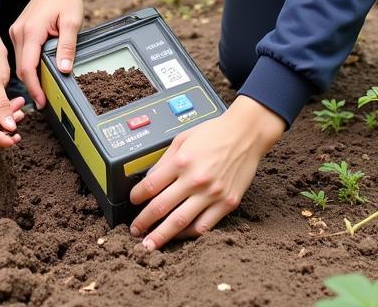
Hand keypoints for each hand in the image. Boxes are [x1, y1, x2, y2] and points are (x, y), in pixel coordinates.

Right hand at [9, 0, 84, 108]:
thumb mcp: (72, 22)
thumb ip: (67, 46)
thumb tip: (64, 69)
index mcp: (31, 31)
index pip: (28, 68)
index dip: (34, 88)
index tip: (42, 102)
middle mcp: (19, 31)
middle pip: (22, 68)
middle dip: (32, 86)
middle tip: (45, 102)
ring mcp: (17, 31)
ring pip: (20, 62)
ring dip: (30, 77)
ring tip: (43, 91)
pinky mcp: (19, 30)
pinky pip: (21, 53)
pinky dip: (29, 65)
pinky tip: (40, 72)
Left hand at [129, 96, 285, 247]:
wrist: (245, 134)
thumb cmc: (213, 133)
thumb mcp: (182, 139)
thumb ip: (165, 160)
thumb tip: (150, 178)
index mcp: (182, 161)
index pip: (151, 185)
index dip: (137, 196)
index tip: (132, 201)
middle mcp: (195, 179)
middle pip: (161, 207)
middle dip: (144, 221)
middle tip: (134, 231)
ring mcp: (212, 194)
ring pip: (181, 222)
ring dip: (163, 235)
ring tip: (151, 244)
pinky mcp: (227, 203)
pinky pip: (204, 226)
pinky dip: (189, 234)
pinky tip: (179, 236)